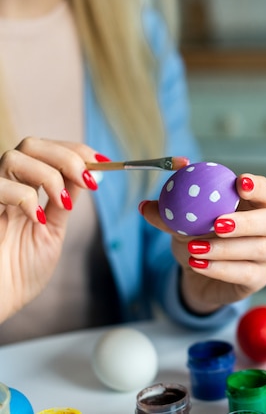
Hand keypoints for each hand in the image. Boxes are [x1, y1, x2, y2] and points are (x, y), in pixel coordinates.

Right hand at [0, 138, 99, 321]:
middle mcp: (7, 186)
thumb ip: (64, 200)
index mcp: (25, 187)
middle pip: (32, 145)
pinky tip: (37, 218)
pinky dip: (23, 196)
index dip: (76, 151)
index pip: (48, 151)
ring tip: (62, 202)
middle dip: (66, 156)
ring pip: (13, 157)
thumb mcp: (53, 230)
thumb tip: (89, 174)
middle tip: (87, 179)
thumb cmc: (20, 272)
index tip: (104, 163)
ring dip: (48, 175)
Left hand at [142, 173, 265, 313]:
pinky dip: (221, 269)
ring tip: (196, 248)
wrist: (198, 271)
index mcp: (259, 203)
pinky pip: (247, 273)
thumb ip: (168, 212)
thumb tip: (145, 205)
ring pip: (259, 249)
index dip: (258, 187)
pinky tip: (199, 265)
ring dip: (225, 248)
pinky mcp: (260, 278)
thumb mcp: (182, 220)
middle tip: (218, 223)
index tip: (239, 183)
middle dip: (246, 222)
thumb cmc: (199, 235)